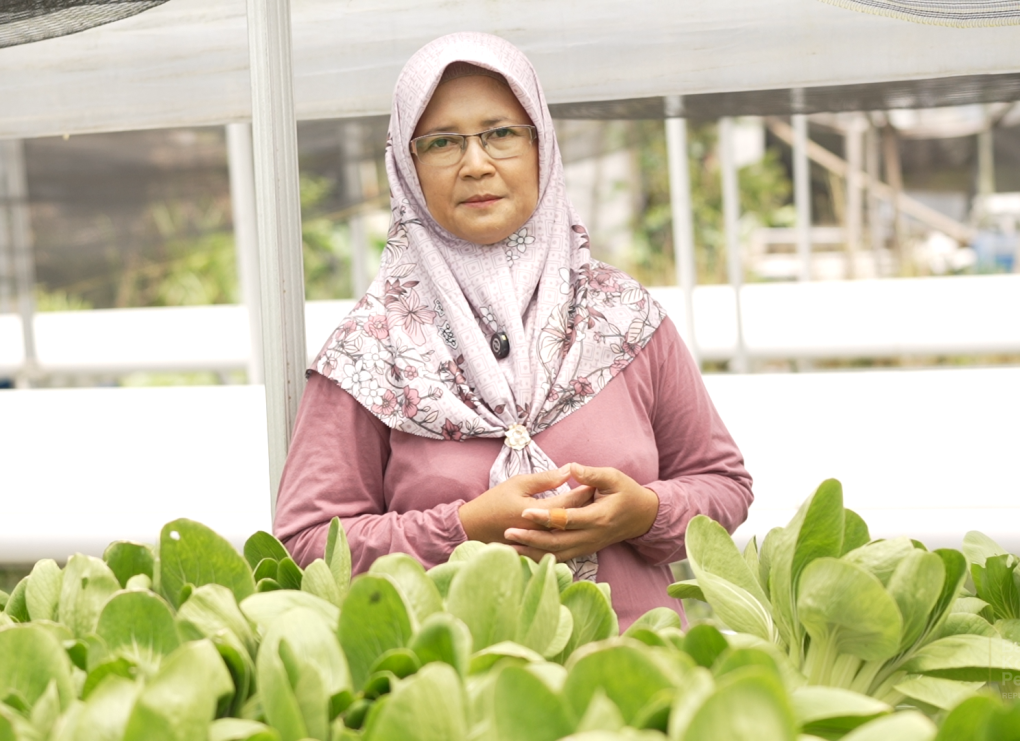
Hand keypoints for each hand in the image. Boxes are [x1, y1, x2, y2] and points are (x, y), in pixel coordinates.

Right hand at [458, 465, 594, 544]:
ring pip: (569, 534)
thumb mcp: (518, 483)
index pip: (568, 503)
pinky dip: (571, 538)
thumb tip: (568, 471)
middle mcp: (540, 531)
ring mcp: (539, 544)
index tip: (596, 483)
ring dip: (581, 522)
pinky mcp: (536, 551)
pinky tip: (579, 529)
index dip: (584, 491)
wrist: (473, 528)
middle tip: (600, 496)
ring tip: (592, 510)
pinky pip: (560, 547)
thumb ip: (544, 479)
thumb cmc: (494, 502)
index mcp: (536, 513)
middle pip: (572, 520)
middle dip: (587, 507)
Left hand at [503, 463, 659, 562]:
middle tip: (507, 532)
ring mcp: (588, 546)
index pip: (566, 519)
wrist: (643, 516)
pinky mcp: (585, 550)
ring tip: (509, 547)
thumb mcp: (614, 477)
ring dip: (533, 552)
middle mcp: (592, 536)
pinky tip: (524, 554)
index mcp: (598, 517)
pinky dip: (542, 558)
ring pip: (557, 554)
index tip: (523, 511)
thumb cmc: (627, 492)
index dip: (544, 516)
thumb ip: (591, 474)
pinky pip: (561, 558)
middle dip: (531, 538)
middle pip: (557, 542)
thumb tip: (570, 467)